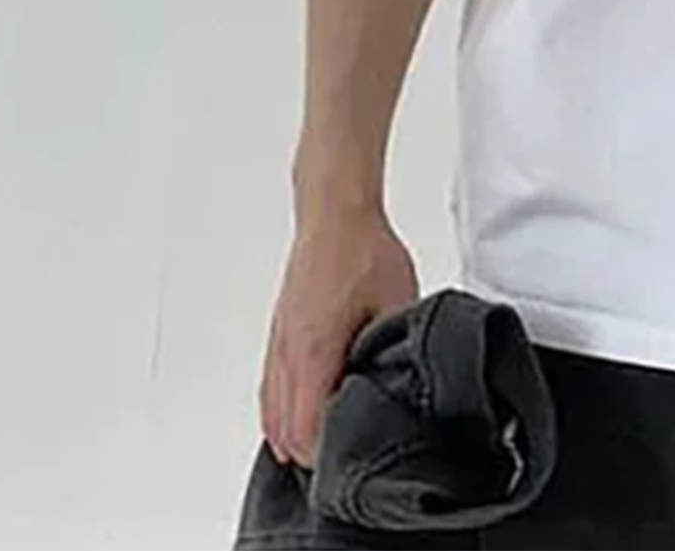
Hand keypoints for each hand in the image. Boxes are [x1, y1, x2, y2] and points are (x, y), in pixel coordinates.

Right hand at [259, 205, 417, 468]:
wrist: (336, 215)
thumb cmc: (363, 250)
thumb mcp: (397, 303)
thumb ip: (394, 347)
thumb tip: (403, 379)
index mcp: (314, 350)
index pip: (307, 428)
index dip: (328, 454)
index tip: (352, 459)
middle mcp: (288, 352)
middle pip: (285, 429)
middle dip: (312, 451)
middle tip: (343, 459)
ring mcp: (279, 343)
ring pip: (272, 411)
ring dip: (293, 435)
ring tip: (323, 450)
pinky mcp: (280, 333)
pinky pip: (270, 388)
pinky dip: (279, 413)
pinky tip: (292, 423)